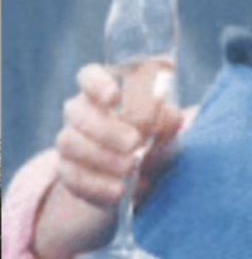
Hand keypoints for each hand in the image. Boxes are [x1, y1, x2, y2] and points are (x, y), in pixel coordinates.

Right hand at [33, 64, 183, 258]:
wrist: (143, 175)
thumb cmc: (155, 136)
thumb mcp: (166, 125)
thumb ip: (165, 115)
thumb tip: (163, 109)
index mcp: (103, 92)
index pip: (89, 76)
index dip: (97, 83)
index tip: (115, 96)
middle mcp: (80, 113)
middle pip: (77, 111)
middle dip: (105, 128)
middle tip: (134, 142)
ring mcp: (70, 143)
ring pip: (70, 144)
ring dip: (101, 157)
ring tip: (131, 167)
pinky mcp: (69, 173)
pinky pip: (73, 178)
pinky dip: (97, 186)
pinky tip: (119, 191)